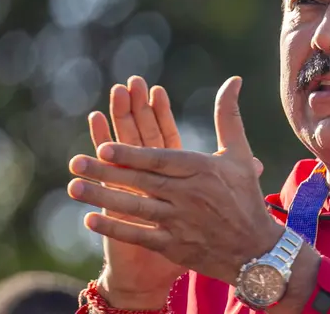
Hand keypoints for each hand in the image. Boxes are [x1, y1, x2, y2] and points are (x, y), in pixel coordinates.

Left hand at [69, 76, 276, 284]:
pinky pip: (139, 236)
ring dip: (103, 197)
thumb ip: (228, 116)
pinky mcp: (174, 246)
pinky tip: (90, 220)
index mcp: (202, 169)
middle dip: (106, 172)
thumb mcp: (239, 153)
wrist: (255, 249)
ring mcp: (180, 222)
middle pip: (142, 181)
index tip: (103, 146)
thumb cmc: (245, 196)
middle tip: (76, 163)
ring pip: (136, 207)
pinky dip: (115, 229)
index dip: (131, 153)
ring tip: (73, 187)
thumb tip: (233, 80)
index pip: (160, 159)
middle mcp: (189, 195)